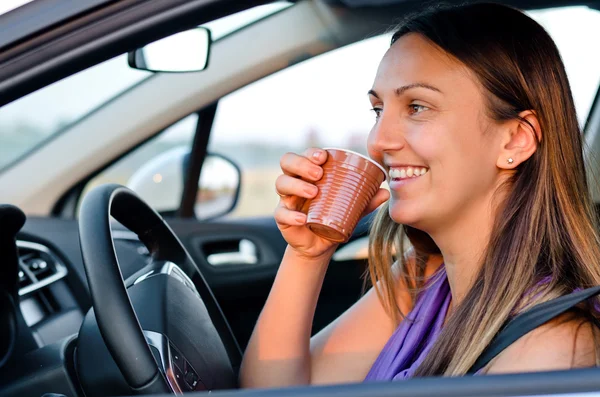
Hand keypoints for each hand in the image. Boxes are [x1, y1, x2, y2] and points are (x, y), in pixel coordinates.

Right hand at [274, 148, 389, 259]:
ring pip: (281, 183)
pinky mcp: (282, 218)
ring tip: (314, 192)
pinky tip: (302, 218)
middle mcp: (295, 182)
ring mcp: (287, 199)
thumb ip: (366, 201)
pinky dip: (290, 215)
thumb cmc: (334, 218)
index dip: (310, 152)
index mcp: (309, 174)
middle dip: (301, 164)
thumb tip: (385, 192)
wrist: (321, 245)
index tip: (323, 157)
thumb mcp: (352, 209)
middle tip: (318, 173)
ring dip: (296, 185)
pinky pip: (281, 214)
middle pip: (287, 163)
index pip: (304, 155)